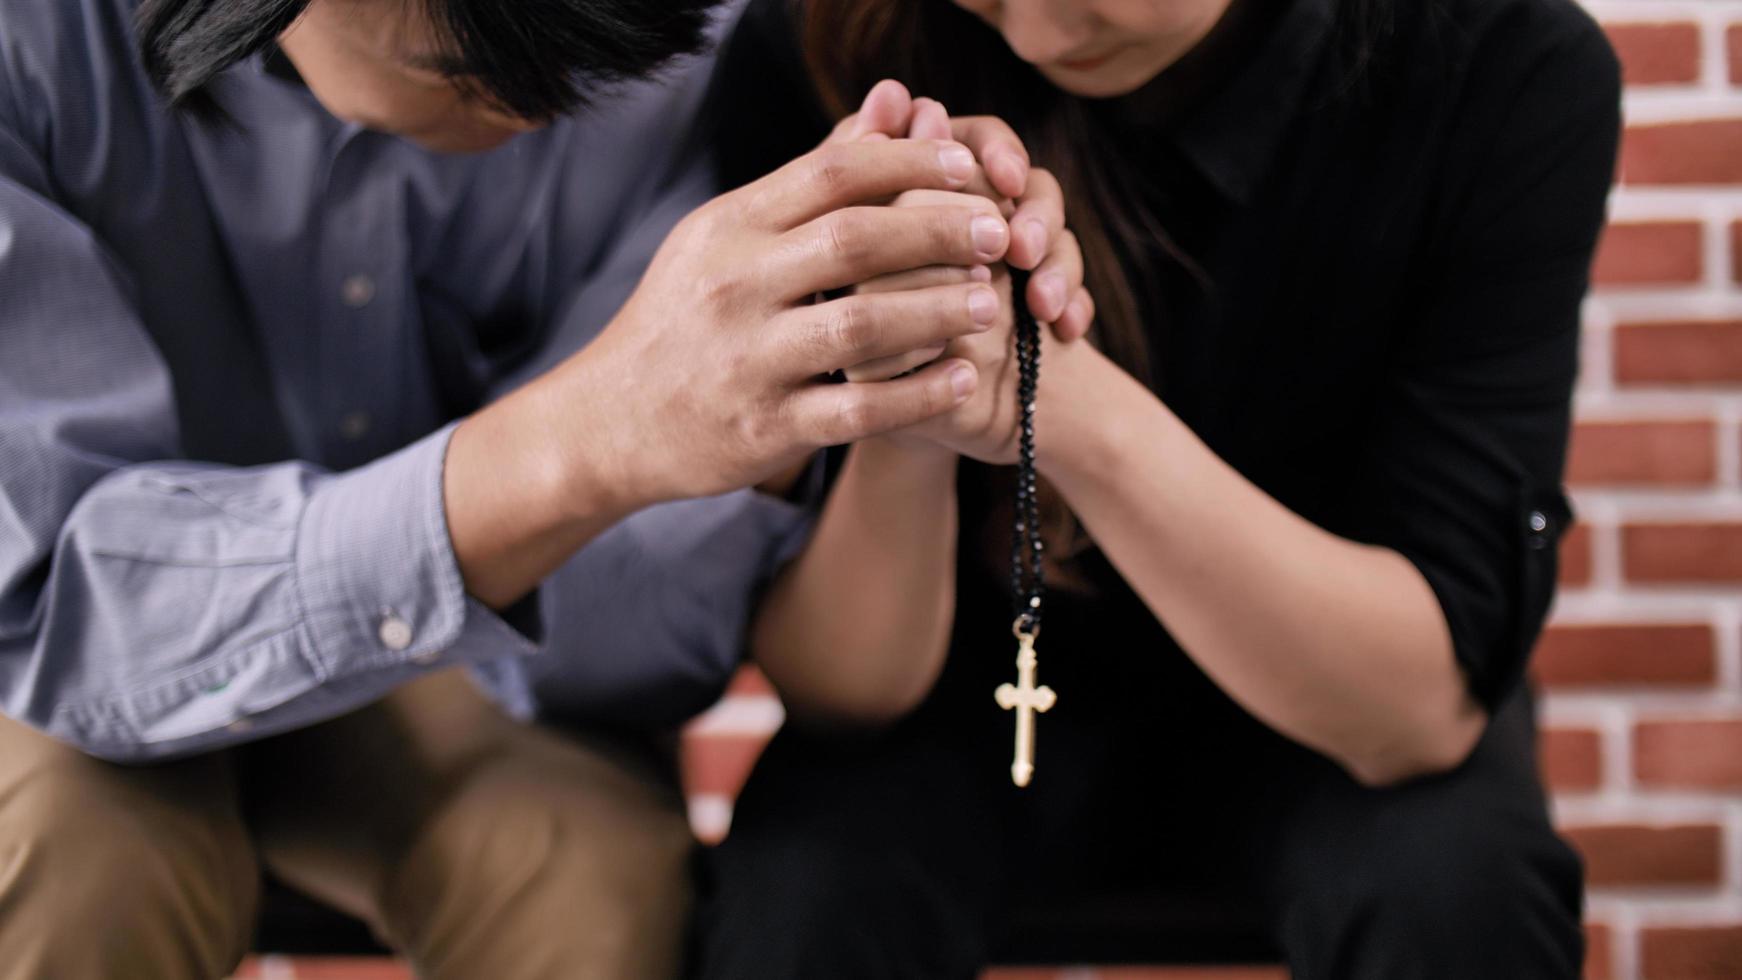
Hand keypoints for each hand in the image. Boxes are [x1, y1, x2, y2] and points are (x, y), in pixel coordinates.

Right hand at [559, 137, 1011, 506]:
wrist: (610, 421)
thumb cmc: (685, 318)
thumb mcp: (728, 236)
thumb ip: (814, 175)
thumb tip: (895, 100)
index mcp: (730, 227)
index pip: (834, 173)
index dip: (912, 163)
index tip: (970, 169)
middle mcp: (735, 286)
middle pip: (856, 240)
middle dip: (940, 232)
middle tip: (1000, 232)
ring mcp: (748, 360)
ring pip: (862, 325)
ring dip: (939, 311)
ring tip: (992, 302)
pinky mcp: (764, 428)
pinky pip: (858, 409)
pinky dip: (918, 394)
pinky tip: (963, 378)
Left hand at [832, 81, 1094, 340]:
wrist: (891, 386)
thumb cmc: (856, 307)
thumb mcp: (857, 242)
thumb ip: (870, 170)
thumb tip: (889, 93)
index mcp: (941, 179)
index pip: (985, 141)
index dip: (1001, 154)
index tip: (1007, 180)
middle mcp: (984, 207)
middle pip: (1031, 185)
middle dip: (1037, 215)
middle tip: (1024, 251)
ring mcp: (1016, 253)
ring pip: (1058, 234)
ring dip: (1061, 263)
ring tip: (1044, 304)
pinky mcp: (1039, 296)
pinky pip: (1074, 289)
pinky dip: (1076, 304)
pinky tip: (1068, 328)